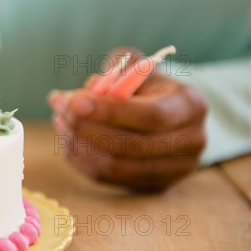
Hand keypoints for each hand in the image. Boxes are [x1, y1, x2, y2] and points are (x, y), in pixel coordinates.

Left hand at [49, 48, 207, 190]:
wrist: (167, 112)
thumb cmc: (146, 84)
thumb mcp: (136, 64)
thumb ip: (116, 69)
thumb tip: (90, 89)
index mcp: (190, 106)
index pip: (150, 116)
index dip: (108, 111)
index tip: (72, 100)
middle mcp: (190, 142)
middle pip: (130, 145)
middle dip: (86, 127)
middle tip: (60, 108)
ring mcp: (174, 170)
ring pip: (115, 166)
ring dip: (78, 143)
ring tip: (60, 120)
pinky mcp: (152, 186)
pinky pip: (107, 178)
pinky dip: (81, 158)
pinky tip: (67, 138)